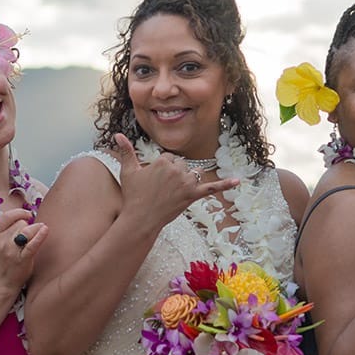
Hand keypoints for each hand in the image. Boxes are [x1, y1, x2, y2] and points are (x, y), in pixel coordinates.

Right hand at [0, 204, 47, 291]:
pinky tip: (44, 229)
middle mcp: (1, 243)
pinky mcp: (23, 259)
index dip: (19, 213)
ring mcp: (11, 251)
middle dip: (26, 227)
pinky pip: (32, 244)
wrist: (2, 282)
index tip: (27, 215)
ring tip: (35, 237)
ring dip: (35, 231)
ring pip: (27, 230)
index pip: (7, 217)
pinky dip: (39, 236)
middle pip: (21, 223)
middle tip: (25, 238)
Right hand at [113, 134, 239, 228]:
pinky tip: (237, 181)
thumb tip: (117, 135)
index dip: (161, 169)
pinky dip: (224, 185)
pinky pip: (211, 188)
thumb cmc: (133, 195)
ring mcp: (186, 183)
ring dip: (185, 181)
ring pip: (191, 174)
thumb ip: (126, 151)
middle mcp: (177, 169)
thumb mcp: (128, 171)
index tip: (153, 181)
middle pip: (181, 165)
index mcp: (163, 161)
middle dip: (173, 175)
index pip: (169, 158)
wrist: (140, 219)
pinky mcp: (193, 196)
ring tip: (170, 193)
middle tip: (160, 190)